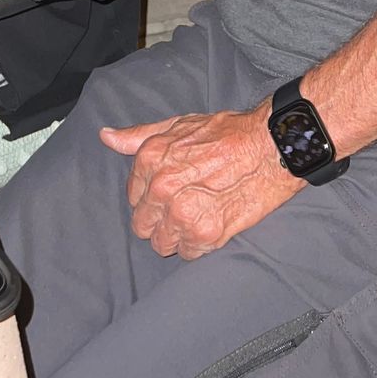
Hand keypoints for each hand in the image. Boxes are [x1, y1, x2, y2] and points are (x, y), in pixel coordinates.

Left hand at [100, 104, 297, 260]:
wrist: (269, 146)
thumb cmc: (226, 133)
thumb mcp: (178, 124)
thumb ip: (139, 136)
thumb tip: (106, 137)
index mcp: (150, 159)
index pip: (134, 198)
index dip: (152, 198)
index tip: (171, 193)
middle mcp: (161, 188)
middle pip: (144, 226)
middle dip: (161, 220)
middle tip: (186, 207)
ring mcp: (181, 213)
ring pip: (163, 244)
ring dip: (179, 235)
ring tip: (200, 216)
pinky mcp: (205, 234)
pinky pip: (188, 253)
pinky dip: (199, 244)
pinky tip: (213, 223)